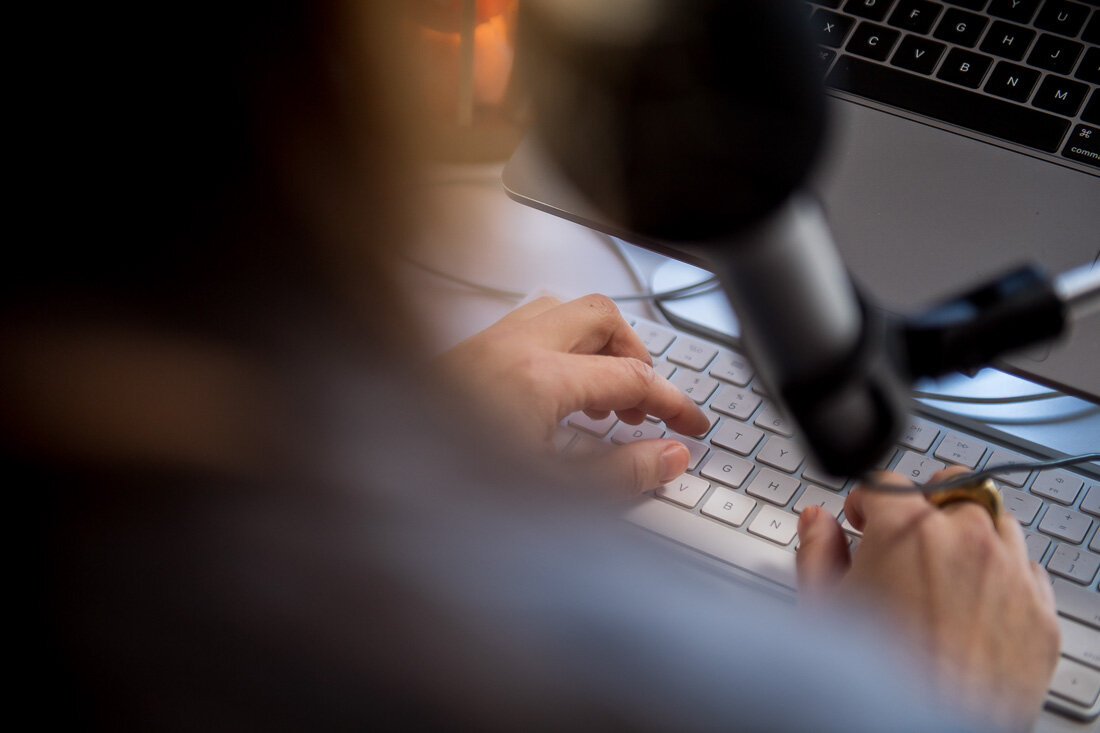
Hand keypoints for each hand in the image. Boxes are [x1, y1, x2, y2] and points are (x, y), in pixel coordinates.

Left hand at [434, 294, 709, 493]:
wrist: (366, 484)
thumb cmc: (441, 494)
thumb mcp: (547, 499)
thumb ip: (618, 475)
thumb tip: (667, 456)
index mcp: (537, 378)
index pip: (631, 376)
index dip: (673, 402)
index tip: (692, 426)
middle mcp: (509, 347)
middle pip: (601, 317)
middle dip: (636, 353)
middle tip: (646, 402)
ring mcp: (482, 345)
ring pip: (561, 312)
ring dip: (595, 344)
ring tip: (603, 396)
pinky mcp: (462, 354)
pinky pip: (527, 327)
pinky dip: (558, 348)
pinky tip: (553, 396)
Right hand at [796, 468, 1059, 730]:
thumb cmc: (877, 680)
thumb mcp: (823, 609)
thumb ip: (817, 551)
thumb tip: (817, 522)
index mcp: (906, 530)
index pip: (885, 481)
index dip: (865, 502)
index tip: (861, 521)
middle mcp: (967, 540)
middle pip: (953, 485)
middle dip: (927, 504)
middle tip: (907, 537)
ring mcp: (1012, 574)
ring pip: (998, 520)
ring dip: (970, 534)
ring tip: (942, 571)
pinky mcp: (1042, 613)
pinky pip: (1028, 569)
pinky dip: (1003, 575)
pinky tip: (974, 603)